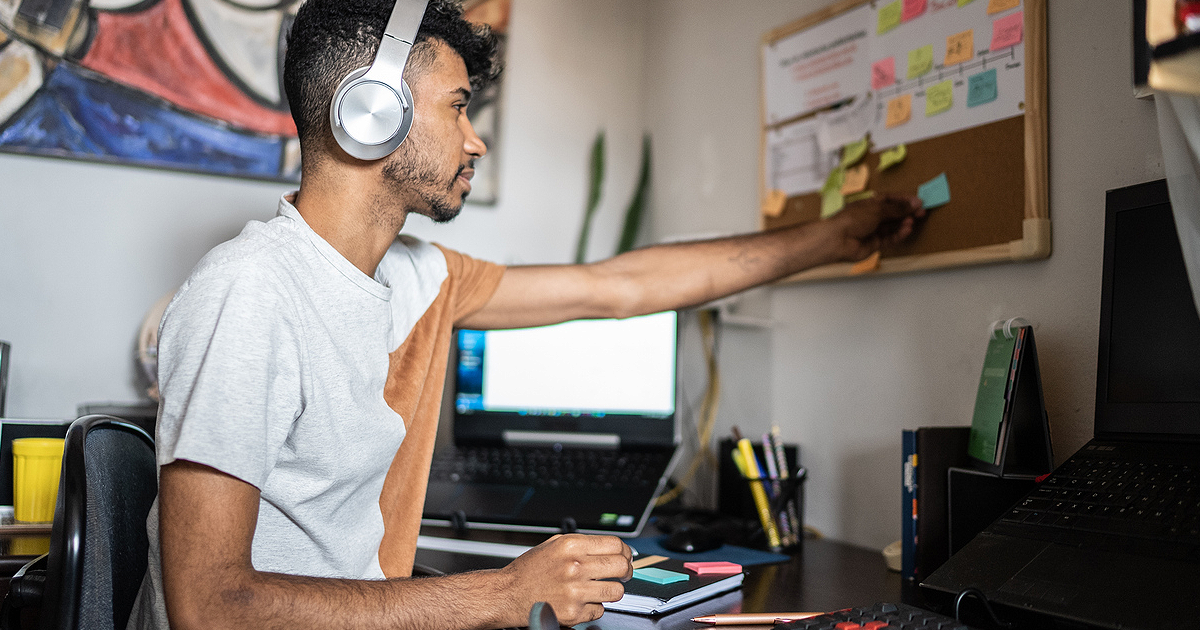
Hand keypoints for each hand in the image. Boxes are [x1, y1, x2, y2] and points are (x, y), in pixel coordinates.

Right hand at [498, 534, 631, 625]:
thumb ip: (582, 544)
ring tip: (601, 588)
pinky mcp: (574, 613)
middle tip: (622, 573)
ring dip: (613, 590)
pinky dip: (594, 607)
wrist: (508, 594)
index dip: (625, 552)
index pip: (616, 545)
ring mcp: (575, 591)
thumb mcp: (554, 545)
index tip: (625, 557)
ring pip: (617, 591)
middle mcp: (574, 567)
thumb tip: (612, 547)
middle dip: (626, 570)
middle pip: (621, 566)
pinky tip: (581, 601)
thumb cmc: (530, 570)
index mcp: (571, 546)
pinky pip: (600, 610)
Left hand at [827, 194, 923, 261]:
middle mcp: (872, 216)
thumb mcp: (877, 209)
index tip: (918, 201)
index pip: (890, 199)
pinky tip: (907, 230)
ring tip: (913, 221)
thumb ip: (897, 208)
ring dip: (904, 223)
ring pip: (893, 226)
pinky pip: (890, 238)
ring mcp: (874, 230)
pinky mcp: (875, 243)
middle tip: (921, 212)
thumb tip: (914, 203)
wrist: (838, 239)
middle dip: (907, 212)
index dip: (904, 200)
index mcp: (870, 203)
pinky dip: (899, 234)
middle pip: (894, 213)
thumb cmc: (853, 219)